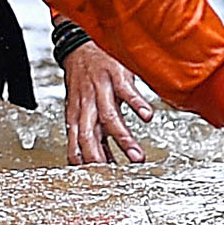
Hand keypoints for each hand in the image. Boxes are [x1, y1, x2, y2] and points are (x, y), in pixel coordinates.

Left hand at [61, 41, 157, 165]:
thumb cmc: (83, 81)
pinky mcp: (116, 76)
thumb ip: (93, 134)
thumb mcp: (83, 108)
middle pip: (90, 134)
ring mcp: (101, 90)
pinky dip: (137, 104)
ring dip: (123, 139)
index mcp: (77, 115)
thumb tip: (102, 163)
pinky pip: (127, 92)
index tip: (96, 179)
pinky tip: (147, 117)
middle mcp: (87, 104)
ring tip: (138, 157)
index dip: (84, 161)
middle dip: (102, 157)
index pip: (76, 143)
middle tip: (116, 175)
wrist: (80, 45)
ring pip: (109, 118)